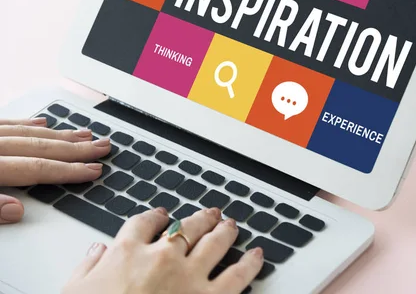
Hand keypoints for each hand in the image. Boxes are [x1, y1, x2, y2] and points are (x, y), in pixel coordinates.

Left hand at [0, 118, 110, 223]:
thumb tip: (16, 210)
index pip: (37, 169)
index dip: (68, 170)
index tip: (93, 170)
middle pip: (40, 147)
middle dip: (76, 149)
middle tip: (101, 147)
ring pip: (28, 133)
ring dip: (59, 135)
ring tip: (84, 135)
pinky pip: (7, 123)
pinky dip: (27, 124)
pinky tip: (43, 123)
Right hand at [63, 207, 263, 293]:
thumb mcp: (73, 292)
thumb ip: (87, 268)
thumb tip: (96, 251)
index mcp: (127, 252)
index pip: (144, 223)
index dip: (156, 216)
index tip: (162, 215)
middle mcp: (162, 257)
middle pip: (186, 227)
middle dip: (200, 218)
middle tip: (209, 214)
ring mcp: (189, 276)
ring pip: (214, 242)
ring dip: (225, 230)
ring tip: (231, 224)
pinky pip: (237, 276)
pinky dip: (250, 264)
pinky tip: (257, 256)